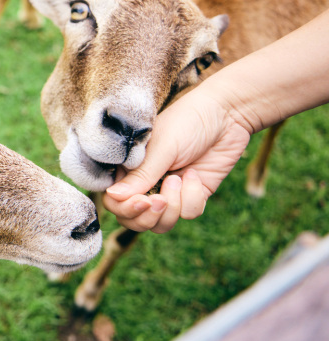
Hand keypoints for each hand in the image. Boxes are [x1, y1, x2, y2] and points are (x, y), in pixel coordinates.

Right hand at [103, 88, 251, 232]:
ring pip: (160, 224)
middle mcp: (144, 184)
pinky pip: (188, 214)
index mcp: (128, 169)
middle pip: (133, 220)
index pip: (114, 201)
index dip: (124, 208)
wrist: (227, 116)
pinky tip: (195, 175)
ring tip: (178, 180)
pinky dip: (193, 198)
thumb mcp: (161, 148)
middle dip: (147, 217)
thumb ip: (139, 175)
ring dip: (171, 209)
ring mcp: (168, 192)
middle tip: (161, 200)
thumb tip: (112, 196)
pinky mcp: (192, 196)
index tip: (142, 201)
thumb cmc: (186, 122)